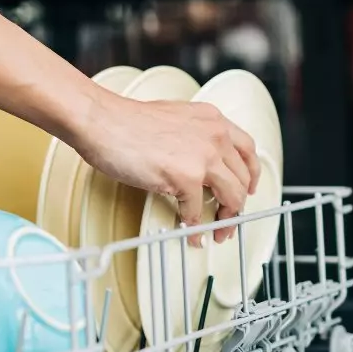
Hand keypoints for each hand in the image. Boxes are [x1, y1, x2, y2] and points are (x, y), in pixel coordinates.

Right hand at [70, 91, 260, 245]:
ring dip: (225, 220)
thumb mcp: (173, 117)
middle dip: (238, 204)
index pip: (247, 149)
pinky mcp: (186, 177)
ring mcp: (203, 156)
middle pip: (243, 178)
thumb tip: (195, 161)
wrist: (102, 121)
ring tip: (216, 232)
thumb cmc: (125, 121)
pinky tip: (190, 234)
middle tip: (227, 218)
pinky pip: (198, 212)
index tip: (247, 188)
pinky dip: (195, 228)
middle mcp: (214, 136)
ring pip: (232, 197)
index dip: (250, 174)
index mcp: (212, 119)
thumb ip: (192, 135)